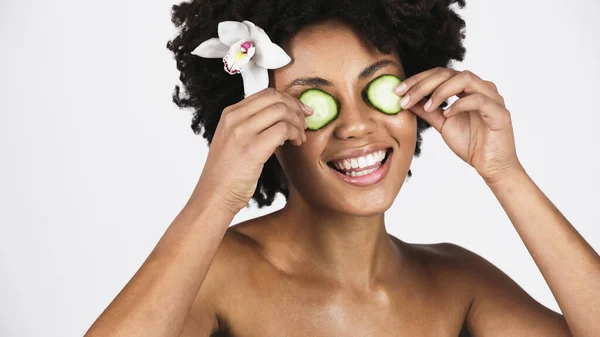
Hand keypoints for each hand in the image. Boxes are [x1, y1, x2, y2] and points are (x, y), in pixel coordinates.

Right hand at [194, 88, 312, 213]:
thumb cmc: (227, 174)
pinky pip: (283, 129)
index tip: (300, 110)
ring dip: (298, 123)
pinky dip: (295, 134)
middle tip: (306, 122)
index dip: (288, 99)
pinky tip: (294, 144)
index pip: (266, 94)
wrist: (214, 196)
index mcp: (230, 114)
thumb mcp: (233, 140)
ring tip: (299, 138)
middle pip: (275, 98)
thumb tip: (281, 117)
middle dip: (297, 107)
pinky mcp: (252, 148)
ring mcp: (242, 132)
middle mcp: (234, 118)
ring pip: (282, 111)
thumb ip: (251, 125)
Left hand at [395, 67, 523, 182]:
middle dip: (423, 84)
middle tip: (405, 96)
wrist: (490, 165)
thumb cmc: (471, 144)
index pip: (440, 74)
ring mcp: (492, 98)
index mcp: (467, 89)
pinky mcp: (499, 112)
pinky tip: (447, 114)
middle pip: (449, 73)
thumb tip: (407, 101)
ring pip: (465, 79)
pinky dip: (459, 104)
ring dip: (441, 91)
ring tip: (427, 106)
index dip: (418, 80)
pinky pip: (479, 100)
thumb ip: (428, 111)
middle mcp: (481, 88)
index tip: (398, 91)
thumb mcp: (442, 124)